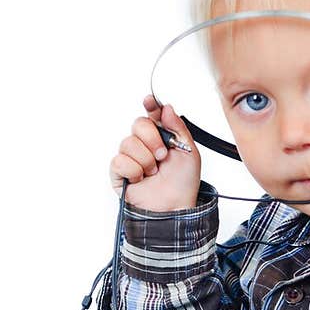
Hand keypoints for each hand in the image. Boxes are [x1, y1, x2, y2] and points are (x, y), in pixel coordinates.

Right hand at [108, 95, 202, 211]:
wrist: (174, 207)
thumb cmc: (182, 184)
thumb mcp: (189, 152)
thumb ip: (178, 127)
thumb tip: (166, 108)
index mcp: (161, 137)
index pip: (152, 115)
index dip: (150, 106)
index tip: (150, 102)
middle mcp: (144, 145)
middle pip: (138, 124)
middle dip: (152, 139)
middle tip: (162, 155)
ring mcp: (131, 157)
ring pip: (129, 143)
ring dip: (146, 160)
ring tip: (154, 172)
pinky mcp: (119, 172)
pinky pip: (120, 161)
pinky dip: (134, 171)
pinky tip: (141, 178)